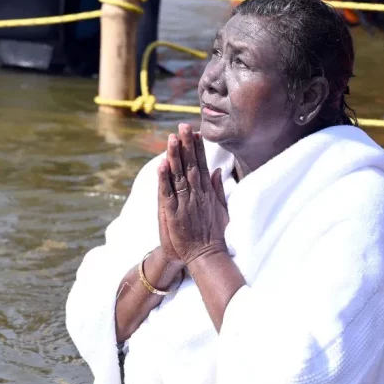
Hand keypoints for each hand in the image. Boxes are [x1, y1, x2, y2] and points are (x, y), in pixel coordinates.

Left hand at [158, 124, 228, 264]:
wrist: (206, 256)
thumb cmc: (215, 235)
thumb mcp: (221, 209)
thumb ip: (218, 189)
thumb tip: (218, 170)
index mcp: (207, 192)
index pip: (203, 165)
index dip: (198, 148)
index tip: (196, 132)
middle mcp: (197, 194)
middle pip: (191, 165)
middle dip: (187, 145)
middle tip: (183, 126)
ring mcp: (185, 202)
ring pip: (178, 175)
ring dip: (175, 156)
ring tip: (171, 139)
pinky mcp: (173, 213)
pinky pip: (167, 193)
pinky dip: (164, 179)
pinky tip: (161, 165)